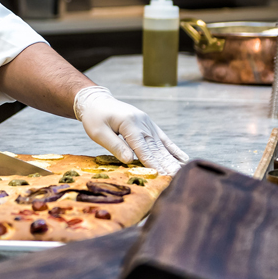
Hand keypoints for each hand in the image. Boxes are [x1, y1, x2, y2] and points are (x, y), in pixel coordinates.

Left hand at [74, 86, 188, 174]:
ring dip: (171, 159)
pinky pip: (163, 138)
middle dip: (165, 163)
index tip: (160, 174)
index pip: (141, 147)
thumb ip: (115, 146)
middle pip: (155, 146)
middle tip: (175, 177)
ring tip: (180, 172)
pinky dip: (173, 149)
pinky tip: (183, 159)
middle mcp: (142, 122)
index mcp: (129, 123)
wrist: (97, 101)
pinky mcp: (148, 125)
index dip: (151, 161)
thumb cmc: (95, 117)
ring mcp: (147, 123)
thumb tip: (130, 161)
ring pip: (161, 144)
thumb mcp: (98, 132)